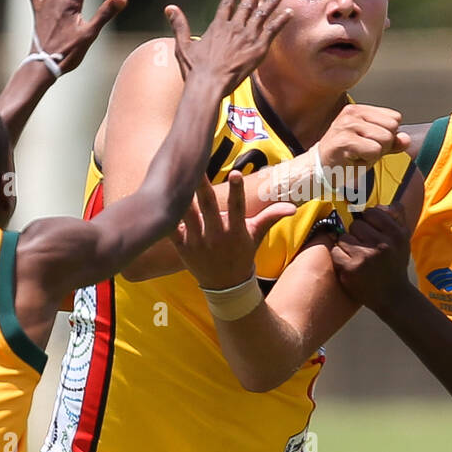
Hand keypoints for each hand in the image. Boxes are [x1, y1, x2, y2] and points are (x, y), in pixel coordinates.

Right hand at [164, 0, 290, 94]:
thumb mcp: (183, 45)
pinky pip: (272, 30)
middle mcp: (234, 27)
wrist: (209, 84)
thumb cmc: (195, 69)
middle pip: (247, 5)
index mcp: (217, 26)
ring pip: (262, 14)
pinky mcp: (258, 48)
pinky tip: (289, 11)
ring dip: (272, 1)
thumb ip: (179, 25)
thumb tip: (169, 8)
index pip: (226, 3)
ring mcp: (247, 37)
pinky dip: (281, 20)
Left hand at [172, 171, 296, 289]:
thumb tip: (294, 207)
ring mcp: (198, 242)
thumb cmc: (242, 253)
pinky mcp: (182, 248)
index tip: (236, 173)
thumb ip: (272, 216)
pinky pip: (172, 230)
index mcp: (236, 230)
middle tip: (195, 166)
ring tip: (173, 179)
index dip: (237, 191)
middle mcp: (216, 236)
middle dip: (202, 187)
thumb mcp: (257, 235)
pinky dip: (166, 218)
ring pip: (187, 216)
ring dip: (181, 199)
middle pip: (208, 207)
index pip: (237, 207)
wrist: (226, 285)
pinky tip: (158, 201)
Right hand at [316, 105, 410, 173]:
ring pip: (384, 140)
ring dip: (374, 155)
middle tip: (362, 151)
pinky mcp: (344, 140)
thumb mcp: (372, 147)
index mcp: (359, 110)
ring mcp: (347, 125)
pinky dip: (367, 161)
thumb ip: (391, 142)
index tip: (368, 143)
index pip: (394, 118)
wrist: (320, 169)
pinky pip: (374, 151)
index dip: (387, 136)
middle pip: (392, 129)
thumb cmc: (346, 157)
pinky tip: (352, 160)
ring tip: (357, 155)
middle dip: (382, 146)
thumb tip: (406, 139)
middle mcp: (353, 113)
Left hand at [330, 203, 411, 311]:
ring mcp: (366, 257)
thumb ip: (397, 216)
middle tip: (364, 247)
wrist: (393, 296)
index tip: (370, 230)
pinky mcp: (351, 269)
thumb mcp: (403, 238)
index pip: (372, 213)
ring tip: (357, 256)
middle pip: (356, 225)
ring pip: (344, 237)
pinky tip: (350, 265)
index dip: (368, 220)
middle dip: (357, 234)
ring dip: (347, 245)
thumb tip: (384, 203)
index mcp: (396, 235)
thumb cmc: (395, 264)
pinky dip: (339, 257)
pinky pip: (336, 251)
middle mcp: (382, 245)